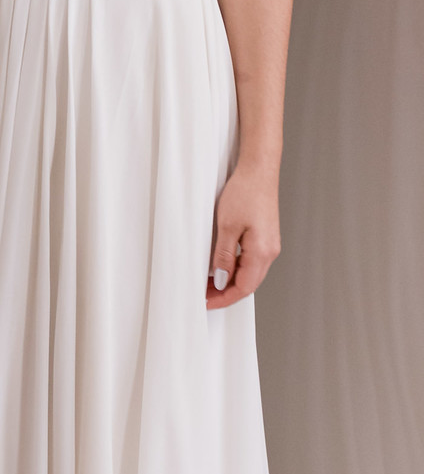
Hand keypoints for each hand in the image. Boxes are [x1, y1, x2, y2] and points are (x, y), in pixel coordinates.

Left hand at [207, 161, 280, 307]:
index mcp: (262, 252)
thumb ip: (224, 256)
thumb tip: (220, 279)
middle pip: (248, 284)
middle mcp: (270, 252)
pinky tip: (222, 266)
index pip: (243, 288)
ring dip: (230, 281)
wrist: (259, 171)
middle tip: (204, 295)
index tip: (206, 302)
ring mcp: (269, 245)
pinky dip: (236, 269)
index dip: (224, 298)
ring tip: (208, 283)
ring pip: (250, 274)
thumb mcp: (227, 226)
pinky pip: (251, 262)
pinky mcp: (266, 238)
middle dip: (225, 293)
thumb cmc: (245, 192)